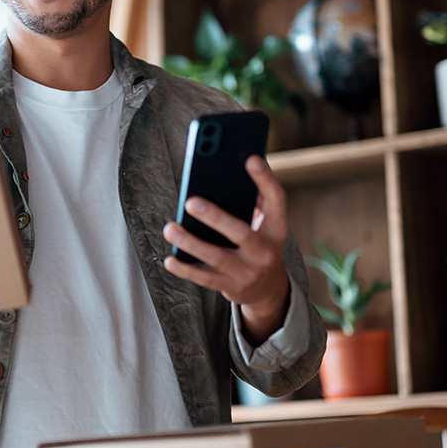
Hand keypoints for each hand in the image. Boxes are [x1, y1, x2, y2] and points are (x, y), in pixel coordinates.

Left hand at [162, 155, 290, 344]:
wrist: (268, 289)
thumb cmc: (258, 243)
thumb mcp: (265, 223)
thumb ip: (252, 200)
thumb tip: (227, 170)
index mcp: (276, 228)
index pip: (276, 200)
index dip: (265, 179)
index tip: (249, 158)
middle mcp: (265, 251)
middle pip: (241, 233)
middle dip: (215, 217)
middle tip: (190, 201)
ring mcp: (249, 272)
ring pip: (217, 257)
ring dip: (191, 243)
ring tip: (170, 229)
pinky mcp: (232, 287)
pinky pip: (206, 279)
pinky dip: (186, 269)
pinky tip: (170, 259)